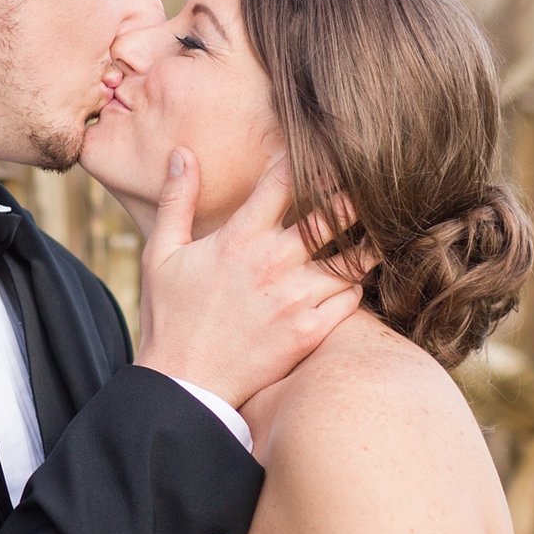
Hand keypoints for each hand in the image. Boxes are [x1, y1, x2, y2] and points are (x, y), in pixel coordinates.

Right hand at [135, 151, 365, 408]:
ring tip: (373, 232)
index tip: (322, 150)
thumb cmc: (170, 317)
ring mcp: (296, 299)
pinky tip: (351, 280)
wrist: (184, 383)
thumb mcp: (160, 254)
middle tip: (368, 185)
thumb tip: (182, 155)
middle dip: (353, 196)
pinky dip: (355, 286)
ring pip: (352, 259)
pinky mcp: (310, 332)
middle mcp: (273, 264)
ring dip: (363, 244)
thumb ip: (175, 201)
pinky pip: (351, 299)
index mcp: (239, 239)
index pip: (283, 181)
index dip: (307, 160)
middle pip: (332, 215)